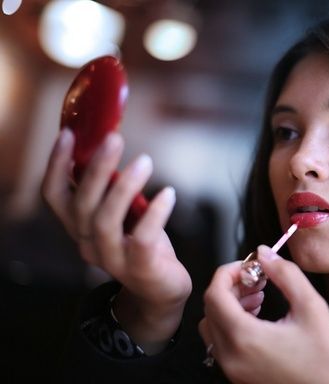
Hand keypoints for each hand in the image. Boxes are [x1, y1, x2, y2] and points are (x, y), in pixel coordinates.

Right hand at [42, 129, 191, 352]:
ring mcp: (113, 260)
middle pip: (81, 204)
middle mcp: (88, 244)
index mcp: (80, 228)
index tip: (69, 134)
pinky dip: (156, 213)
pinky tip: (169, 194)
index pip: (54, 195)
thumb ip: (112, 191)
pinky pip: (142, 238)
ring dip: (123, 187)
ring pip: (105, 220)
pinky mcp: (140, 269)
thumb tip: (109, 150)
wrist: (162, 291)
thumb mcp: (123, 216)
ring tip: (145, 161)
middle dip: (95, 168)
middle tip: (114, 139)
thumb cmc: (143, 245)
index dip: (56, 165)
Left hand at [200, 246, 328, 383]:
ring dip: (229, 304)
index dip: (228, 272)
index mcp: (245, 338)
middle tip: (255, 278)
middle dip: (231, 286)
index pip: (215, 294)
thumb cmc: (326, 361)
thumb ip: (286, 275)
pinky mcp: (238, 375)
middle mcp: (231, 356)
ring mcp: (232, 369)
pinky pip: (220, 342)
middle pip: (210, 308)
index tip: (247, 265)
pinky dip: (231, 323)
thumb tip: (265, 254)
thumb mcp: (312, 308)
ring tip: (258, 295)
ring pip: (212, 325)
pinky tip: (257, 316)